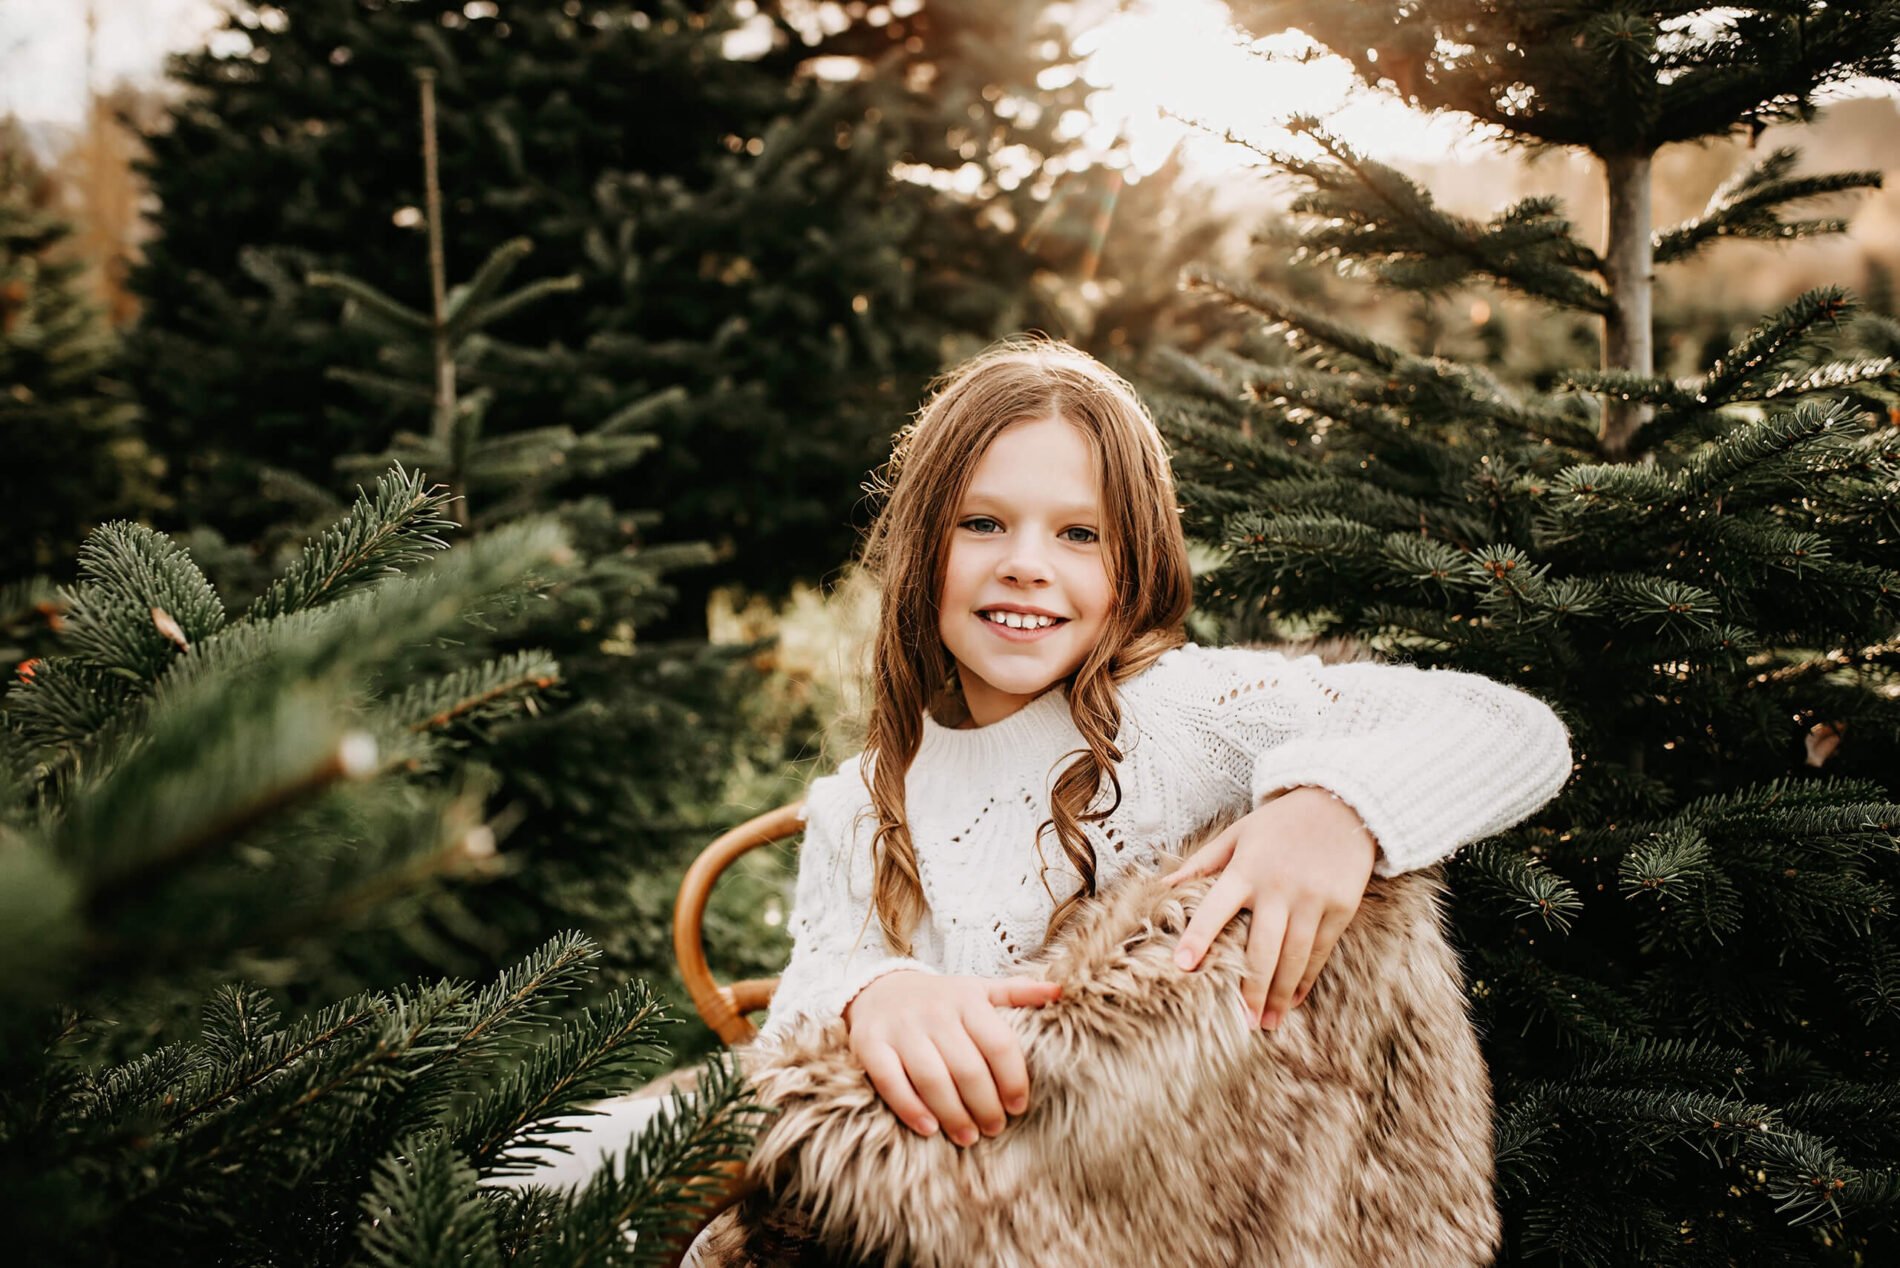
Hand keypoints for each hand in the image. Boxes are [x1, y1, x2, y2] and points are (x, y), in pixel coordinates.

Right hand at [844, 970, 1060, 1145]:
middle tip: (995, 1129)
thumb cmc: (940, 999)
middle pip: (967, 1068)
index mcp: (967, 999)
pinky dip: (910, 1109)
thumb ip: (1016, 992)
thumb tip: (1059, 990)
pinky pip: (891, 1082)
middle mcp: (934, 1012)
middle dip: (985, 1105)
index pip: (999, 1044)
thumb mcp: (977, 989)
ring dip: (953, 1114)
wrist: (880, 988)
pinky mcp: (870, 1045)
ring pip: (932, 1079)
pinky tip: (929, 1128)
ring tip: (968, 1136)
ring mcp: (901, 1029)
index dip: (1013, 1080)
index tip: (1019, 1107)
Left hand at [1163, 787, 1376, 1029]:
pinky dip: (1306, 979)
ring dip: (1280, 995)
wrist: (1343, 802)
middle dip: (1250, 989)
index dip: (1199, 936)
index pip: (1216, 906)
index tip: (1184, 966)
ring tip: (1267, 1023)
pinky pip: (1321, 950)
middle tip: (1240, 1022)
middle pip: (1262, 947)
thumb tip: (1161, 887)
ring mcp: (1313, 898)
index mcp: (1247, 868)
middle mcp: (1279, 886)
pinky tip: (1294, 1000)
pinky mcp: (1340, 906)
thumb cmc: (1281, 822)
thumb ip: (1202, 863)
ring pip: (1294, 956)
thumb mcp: (1238, 833)